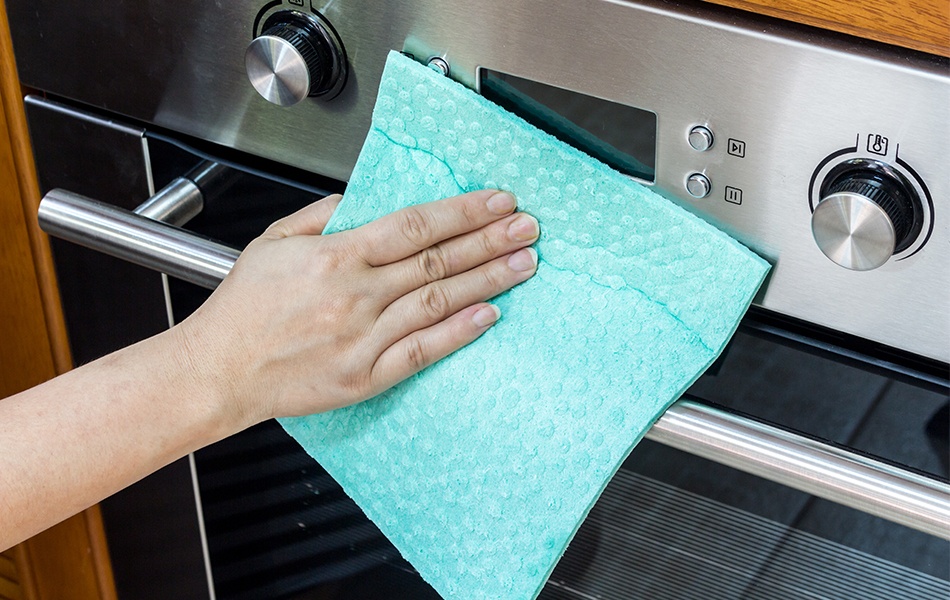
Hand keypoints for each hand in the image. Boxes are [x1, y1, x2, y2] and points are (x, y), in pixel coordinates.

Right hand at [175, 189, 538, 426]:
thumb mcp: (273, 242)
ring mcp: (363, 338)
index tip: (497, 202)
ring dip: (486, 281)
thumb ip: (322, 215)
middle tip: (528, 228)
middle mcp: (354, 295)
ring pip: (437, 302)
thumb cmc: (243, 308)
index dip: (462, 212)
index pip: (415, 225)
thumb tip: (365, 200)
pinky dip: (458, 333)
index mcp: (334, 256)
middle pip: (436, 261)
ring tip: (523, 265)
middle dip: (489, 241)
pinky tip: (488, 316)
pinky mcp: (365, 376)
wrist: (217, 371)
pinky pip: (422, 352)